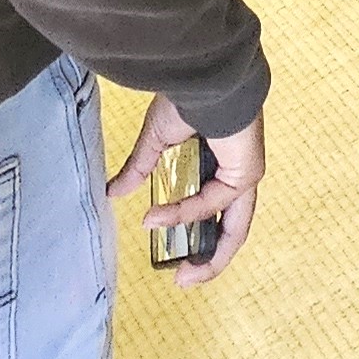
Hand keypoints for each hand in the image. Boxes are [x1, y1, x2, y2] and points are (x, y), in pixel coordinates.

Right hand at [109, 97, 262, 284]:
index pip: (218, 213)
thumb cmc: (187, 99)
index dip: (196, 236)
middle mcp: (237, 175)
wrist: (204, 75)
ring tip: (183, 276)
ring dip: (210, 256)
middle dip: (210, 261)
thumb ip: (140, 168)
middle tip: (182, 282)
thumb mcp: (158, 140)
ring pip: (234, 229)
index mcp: (221, 167)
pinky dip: (186, 212)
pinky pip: (214, 202)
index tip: (173, 261)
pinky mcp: (246, 173)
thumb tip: (112, 193)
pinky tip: (160, 216)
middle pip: (231, 231)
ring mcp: (246, 175)